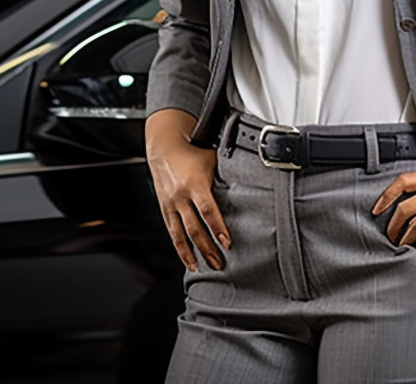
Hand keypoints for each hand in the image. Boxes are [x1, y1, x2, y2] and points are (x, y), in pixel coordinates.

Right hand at [146, 129, 230, 272]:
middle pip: (195, 228)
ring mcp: (171, 204)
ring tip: (204, 266)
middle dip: (207, 247)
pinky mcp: (165, 209)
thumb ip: (226, 173)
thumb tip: (251, 179)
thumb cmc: (193, 152)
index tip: (226, 242)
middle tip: (219, 262)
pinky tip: (189, 260)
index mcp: (195, 183)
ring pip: (181, 235)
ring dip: (193, 253)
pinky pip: (173, 233)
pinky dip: (181, 249)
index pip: (207, 210)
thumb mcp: (212, 159)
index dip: (217, 227)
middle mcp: (181, 196)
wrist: (165, 148)